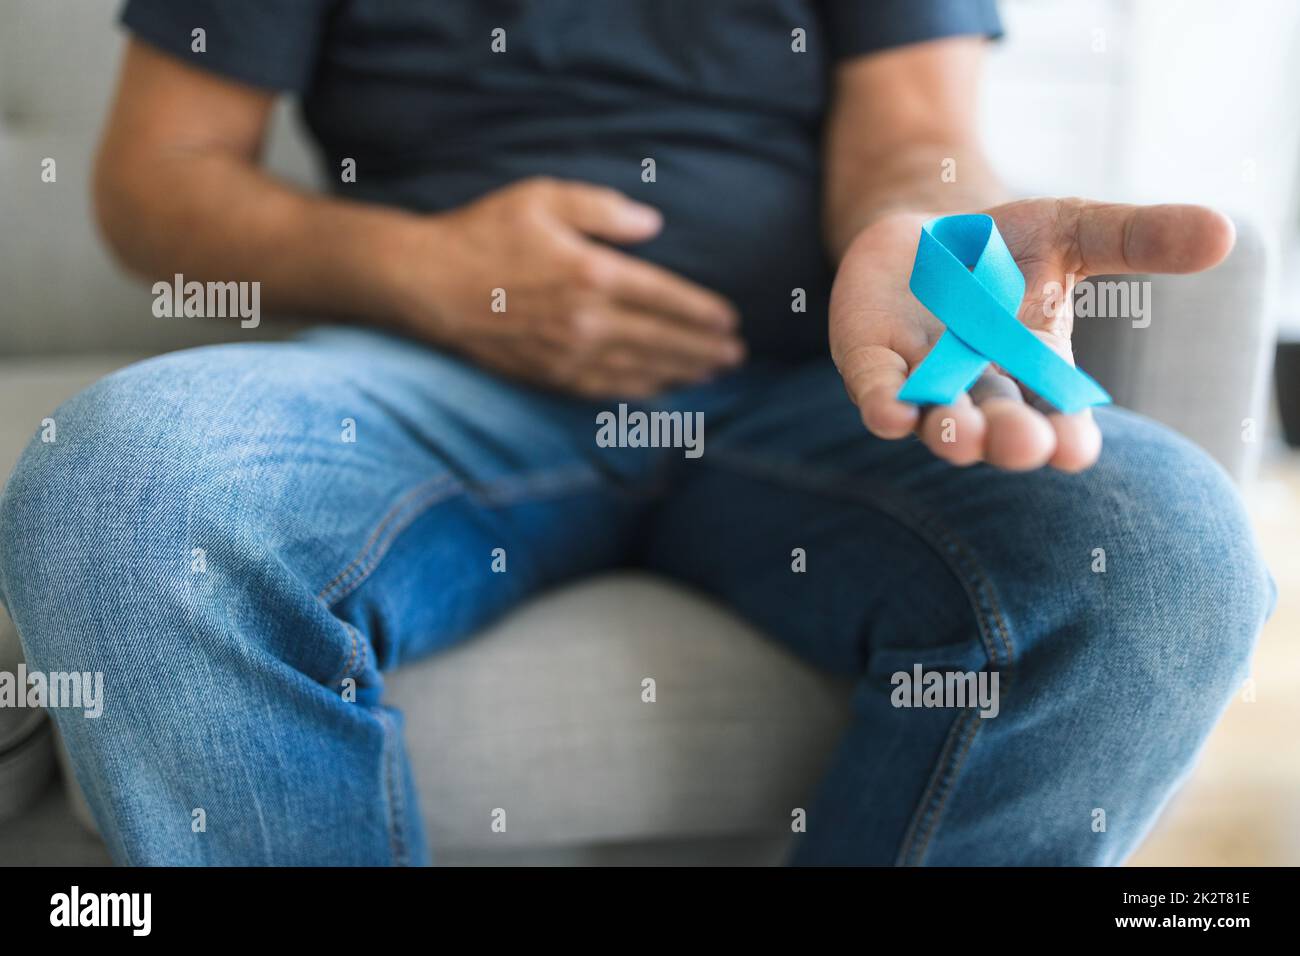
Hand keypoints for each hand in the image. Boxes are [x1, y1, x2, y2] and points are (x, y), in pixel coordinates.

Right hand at [393, 177, 742, 397]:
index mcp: (591, 274)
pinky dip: (640, 392)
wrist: (425, 285)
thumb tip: (653, 225)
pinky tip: (660, 390)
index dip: (702, 312)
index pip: (665, 298)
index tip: (730, 320)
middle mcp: (586, 321)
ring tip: (712, 373)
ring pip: (640, 370)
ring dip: (682, 373)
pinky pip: (607, 390)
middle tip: (737, 355)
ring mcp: (568, 355)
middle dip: (704, 349)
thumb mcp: (541, 198)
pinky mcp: (549, 376)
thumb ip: (602, 208)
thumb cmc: (482, 234)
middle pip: (662, 340)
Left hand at [830, 198, 1235, 470]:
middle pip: (997, 424)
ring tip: (962, 438)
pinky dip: (885, 403)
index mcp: (1036, 369)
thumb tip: (1225, 232)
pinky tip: (890, 415)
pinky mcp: (871, 361)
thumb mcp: (1075, 232)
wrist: (923, 233)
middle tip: (1020, 445)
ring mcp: (923, 378)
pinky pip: (877, 390)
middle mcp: (980, 387)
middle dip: (1008, 436)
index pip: (1057, 414)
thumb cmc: (1006, 247)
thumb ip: (1139, 239)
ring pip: (936, 417)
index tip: (1072, 449)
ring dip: (948, 430)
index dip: (1064, 434)